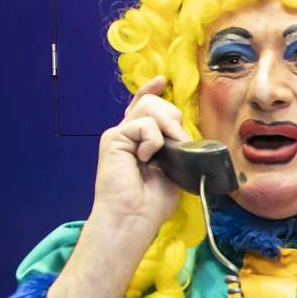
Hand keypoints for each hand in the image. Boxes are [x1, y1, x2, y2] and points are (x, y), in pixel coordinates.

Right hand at [87, 77, 190, 241]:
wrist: (134, 217)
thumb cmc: (153, 201)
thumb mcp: (174, 168)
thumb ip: (175, 146)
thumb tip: (182, 131)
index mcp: (140, 140)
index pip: (143, 107)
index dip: (151, 92)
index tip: (161, 81)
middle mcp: (128, 134)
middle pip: (153, 103)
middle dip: (173, 116)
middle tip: (179, 143)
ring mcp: (119, 134)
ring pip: (149, 108)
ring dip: (168, 127)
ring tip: (168, 151)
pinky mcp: (113, 138)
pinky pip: (144, 124)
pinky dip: (154, 140)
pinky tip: (147, 158)